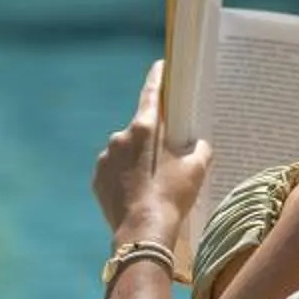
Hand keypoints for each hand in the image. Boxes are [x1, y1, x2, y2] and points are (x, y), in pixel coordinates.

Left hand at [92, 61, 213, 235]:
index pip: (151, 93)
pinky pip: (113, 172)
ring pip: (125, 153)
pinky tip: (137, 194)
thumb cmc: (172, 196)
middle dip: (152, 141)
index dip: (158, 78)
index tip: (160, 66)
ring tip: (152, 185)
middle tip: (167, 159)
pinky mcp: (97, 179)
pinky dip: (124, 178)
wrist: (143, 232)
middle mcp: (120, 137)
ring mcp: (105, 158)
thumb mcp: (196, 169)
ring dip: (137, 162)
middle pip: (140, 130)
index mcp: (144, 128)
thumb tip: (201, 144)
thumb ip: (201, 149)